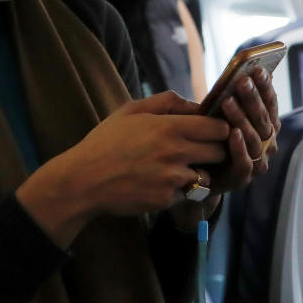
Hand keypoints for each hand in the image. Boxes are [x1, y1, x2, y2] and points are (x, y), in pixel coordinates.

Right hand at [16, 91, 229, 246]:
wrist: (83, 180)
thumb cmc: (105, 142)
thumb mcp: (130, 111)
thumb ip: (165, 102)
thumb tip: (193, 103)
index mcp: (168, 127)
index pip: (218, 128)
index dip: (219, 129)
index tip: (211, 131)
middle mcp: (175, 153)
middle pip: (219, 152)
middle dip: (214, 151)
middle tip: (199, 150)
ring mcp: (172, 179)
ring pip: (206, 176)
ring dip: (198, 173)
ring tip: (177, 169)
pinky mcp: (166, 200)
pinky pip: (186, 194)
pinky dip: (179, 190)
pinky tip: (159, 183)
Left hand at [208, 67, 280, 194]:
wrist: (201, 174)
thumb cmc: (215, 137)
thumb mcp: (224, 115)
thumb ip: (235, 98)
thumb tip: (243, 70)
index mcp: (267, 125)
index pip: (270, 103)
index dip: (265, 87)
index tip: (258, 69)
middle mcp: (267, 143)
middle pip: (263, 119)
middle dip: (253, 99)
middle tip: (242, 81)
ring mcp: (258, 161)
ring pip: (254, 139)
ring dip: (242, 119)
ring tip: (228, 102)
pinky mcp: (242, 177)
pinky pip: (245, 162)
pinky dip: (240, 147)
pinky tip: (232, 133)